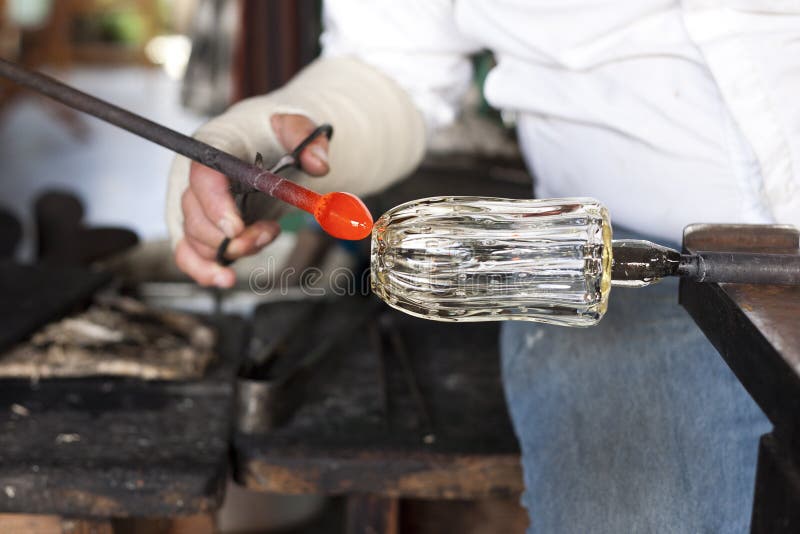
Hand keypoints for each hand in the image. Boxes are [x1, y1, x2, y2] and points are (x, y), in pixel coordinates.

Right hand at [174, 114, 329, 286]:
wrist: (269, 144)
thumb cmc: (274, 134)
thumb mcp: (296, 126)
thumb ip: (308, 139)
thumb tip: (318, 164)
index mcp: (215, 145)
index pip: (202, 175)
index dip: (215, 204)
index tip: (237, 229)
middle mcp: (196, 175)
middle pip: (195, 213)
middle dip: (231, 236)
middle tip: (268, 233)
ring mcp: (195, 203)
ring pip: (195, 238)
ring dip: (231, 251)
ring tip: (267, 236)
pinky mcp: (200, 226)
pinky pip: (188, 253)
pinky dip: (203, 271)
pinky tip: (225, 279)